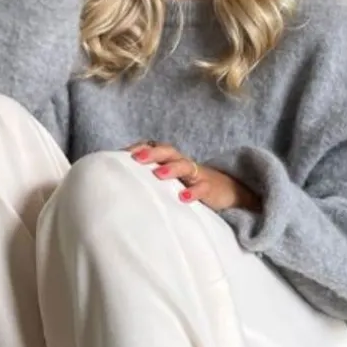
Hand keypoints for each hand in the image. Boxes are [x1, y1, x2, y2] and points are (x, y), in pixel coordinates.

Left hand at [127, 142, 261, 213]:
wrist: (227, 190)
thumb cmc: (189, 185)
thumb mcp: (170, 180)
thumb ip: (150, 178)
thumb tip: (120, 183)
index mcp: (171, 160)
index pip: (153, 147)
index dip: (139, 148)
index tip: (121, 154)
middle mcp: (182, 163)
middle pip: (167, 151)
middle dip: (152, 153)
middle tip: (136, 159)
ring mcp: (197, 174)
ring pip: (185, 165)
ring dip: (171, 168)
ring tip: (158, 174)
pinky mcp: (209, 188)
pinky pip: (202, 188)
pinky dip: (193, 192)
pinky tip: (183, 198)